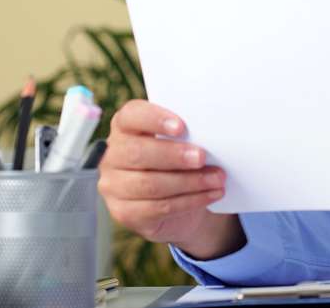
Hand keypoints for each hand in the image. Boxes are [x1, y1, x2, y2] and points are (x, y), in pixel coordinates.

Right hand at [99, 100, 244, 259]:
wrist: (177, 200)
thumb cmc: (178, 161)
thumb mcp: (181, 142)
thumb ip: (186, 134)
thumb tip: (210, 134)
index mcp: (125, 128)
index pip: (130, 116)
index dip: (154, 119)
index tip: (181, 127)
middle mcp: (112, 156)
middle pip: (137, 153)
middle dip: (174, 155)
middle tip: (202, 157)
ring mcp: (113, 186)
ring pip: (150, 184)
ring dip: (189, 182)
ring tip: (216, 178)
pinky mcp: (124, 213)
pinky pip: (158, 208)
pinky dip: (190, 201)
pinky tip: (210, 194)